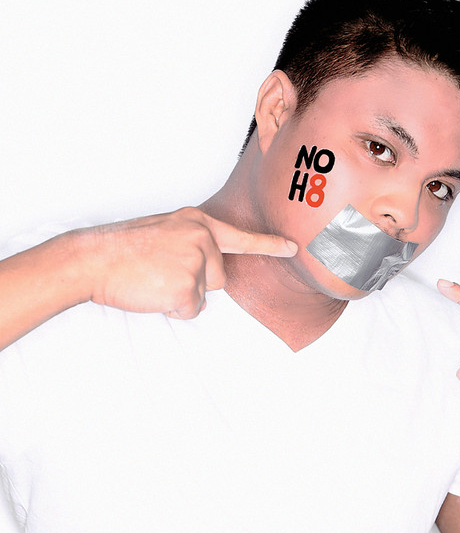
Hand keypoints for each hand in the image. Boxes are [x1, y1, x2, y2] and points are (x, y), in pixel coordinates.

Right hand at [73, 207, 296, 319]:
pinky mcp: (186, 286)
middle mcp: (202, 238)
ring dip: (183, 294)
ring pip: (205, 294)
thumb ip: (193, 242)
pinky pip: (191, 310)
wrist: (93, 258)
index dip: (270, 244)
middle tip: (162, 270)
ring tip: (155, 279)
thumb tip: (211, 269)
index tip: (294, 248)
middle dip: (197, 281)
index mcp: (197, 222)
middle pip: (220, 276)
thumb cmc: (125, 247)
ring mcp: (195, 261)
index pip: (241, 237)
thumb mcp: (166, 230)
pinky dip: (172, 308)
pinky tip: (152, 292)